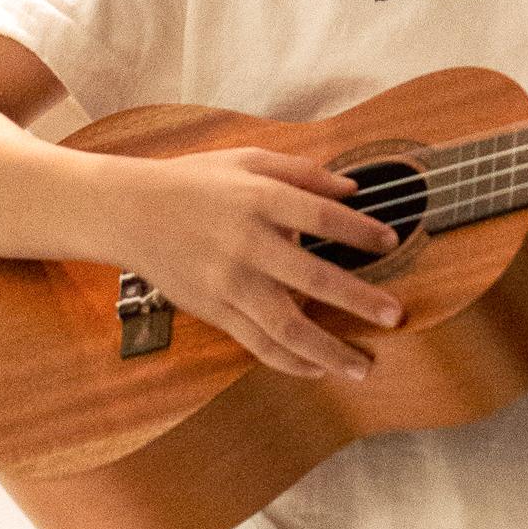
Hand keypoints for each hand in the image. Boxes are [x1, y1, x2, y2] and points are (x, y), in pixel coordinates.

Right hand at [111, 146, 407, 379]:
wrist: (130, 211)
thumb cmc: (195, 180)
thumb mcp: (248, 159)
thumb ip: (303, 172)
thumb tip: (353, 188)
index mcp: (259, 199)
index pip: (323, 217)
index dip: (361, 231)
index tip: (392, 242)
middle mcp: (247, 244)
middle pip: (314, 279)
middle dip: (360, 300)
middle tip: (396, 316)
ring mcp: (229, 283)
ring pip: (287, 327)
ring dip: (330, 351)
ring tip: (364, 366)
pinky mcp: (214, 310)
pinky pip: (258, 344)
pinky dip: (291, 362)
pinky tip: (318, 369)